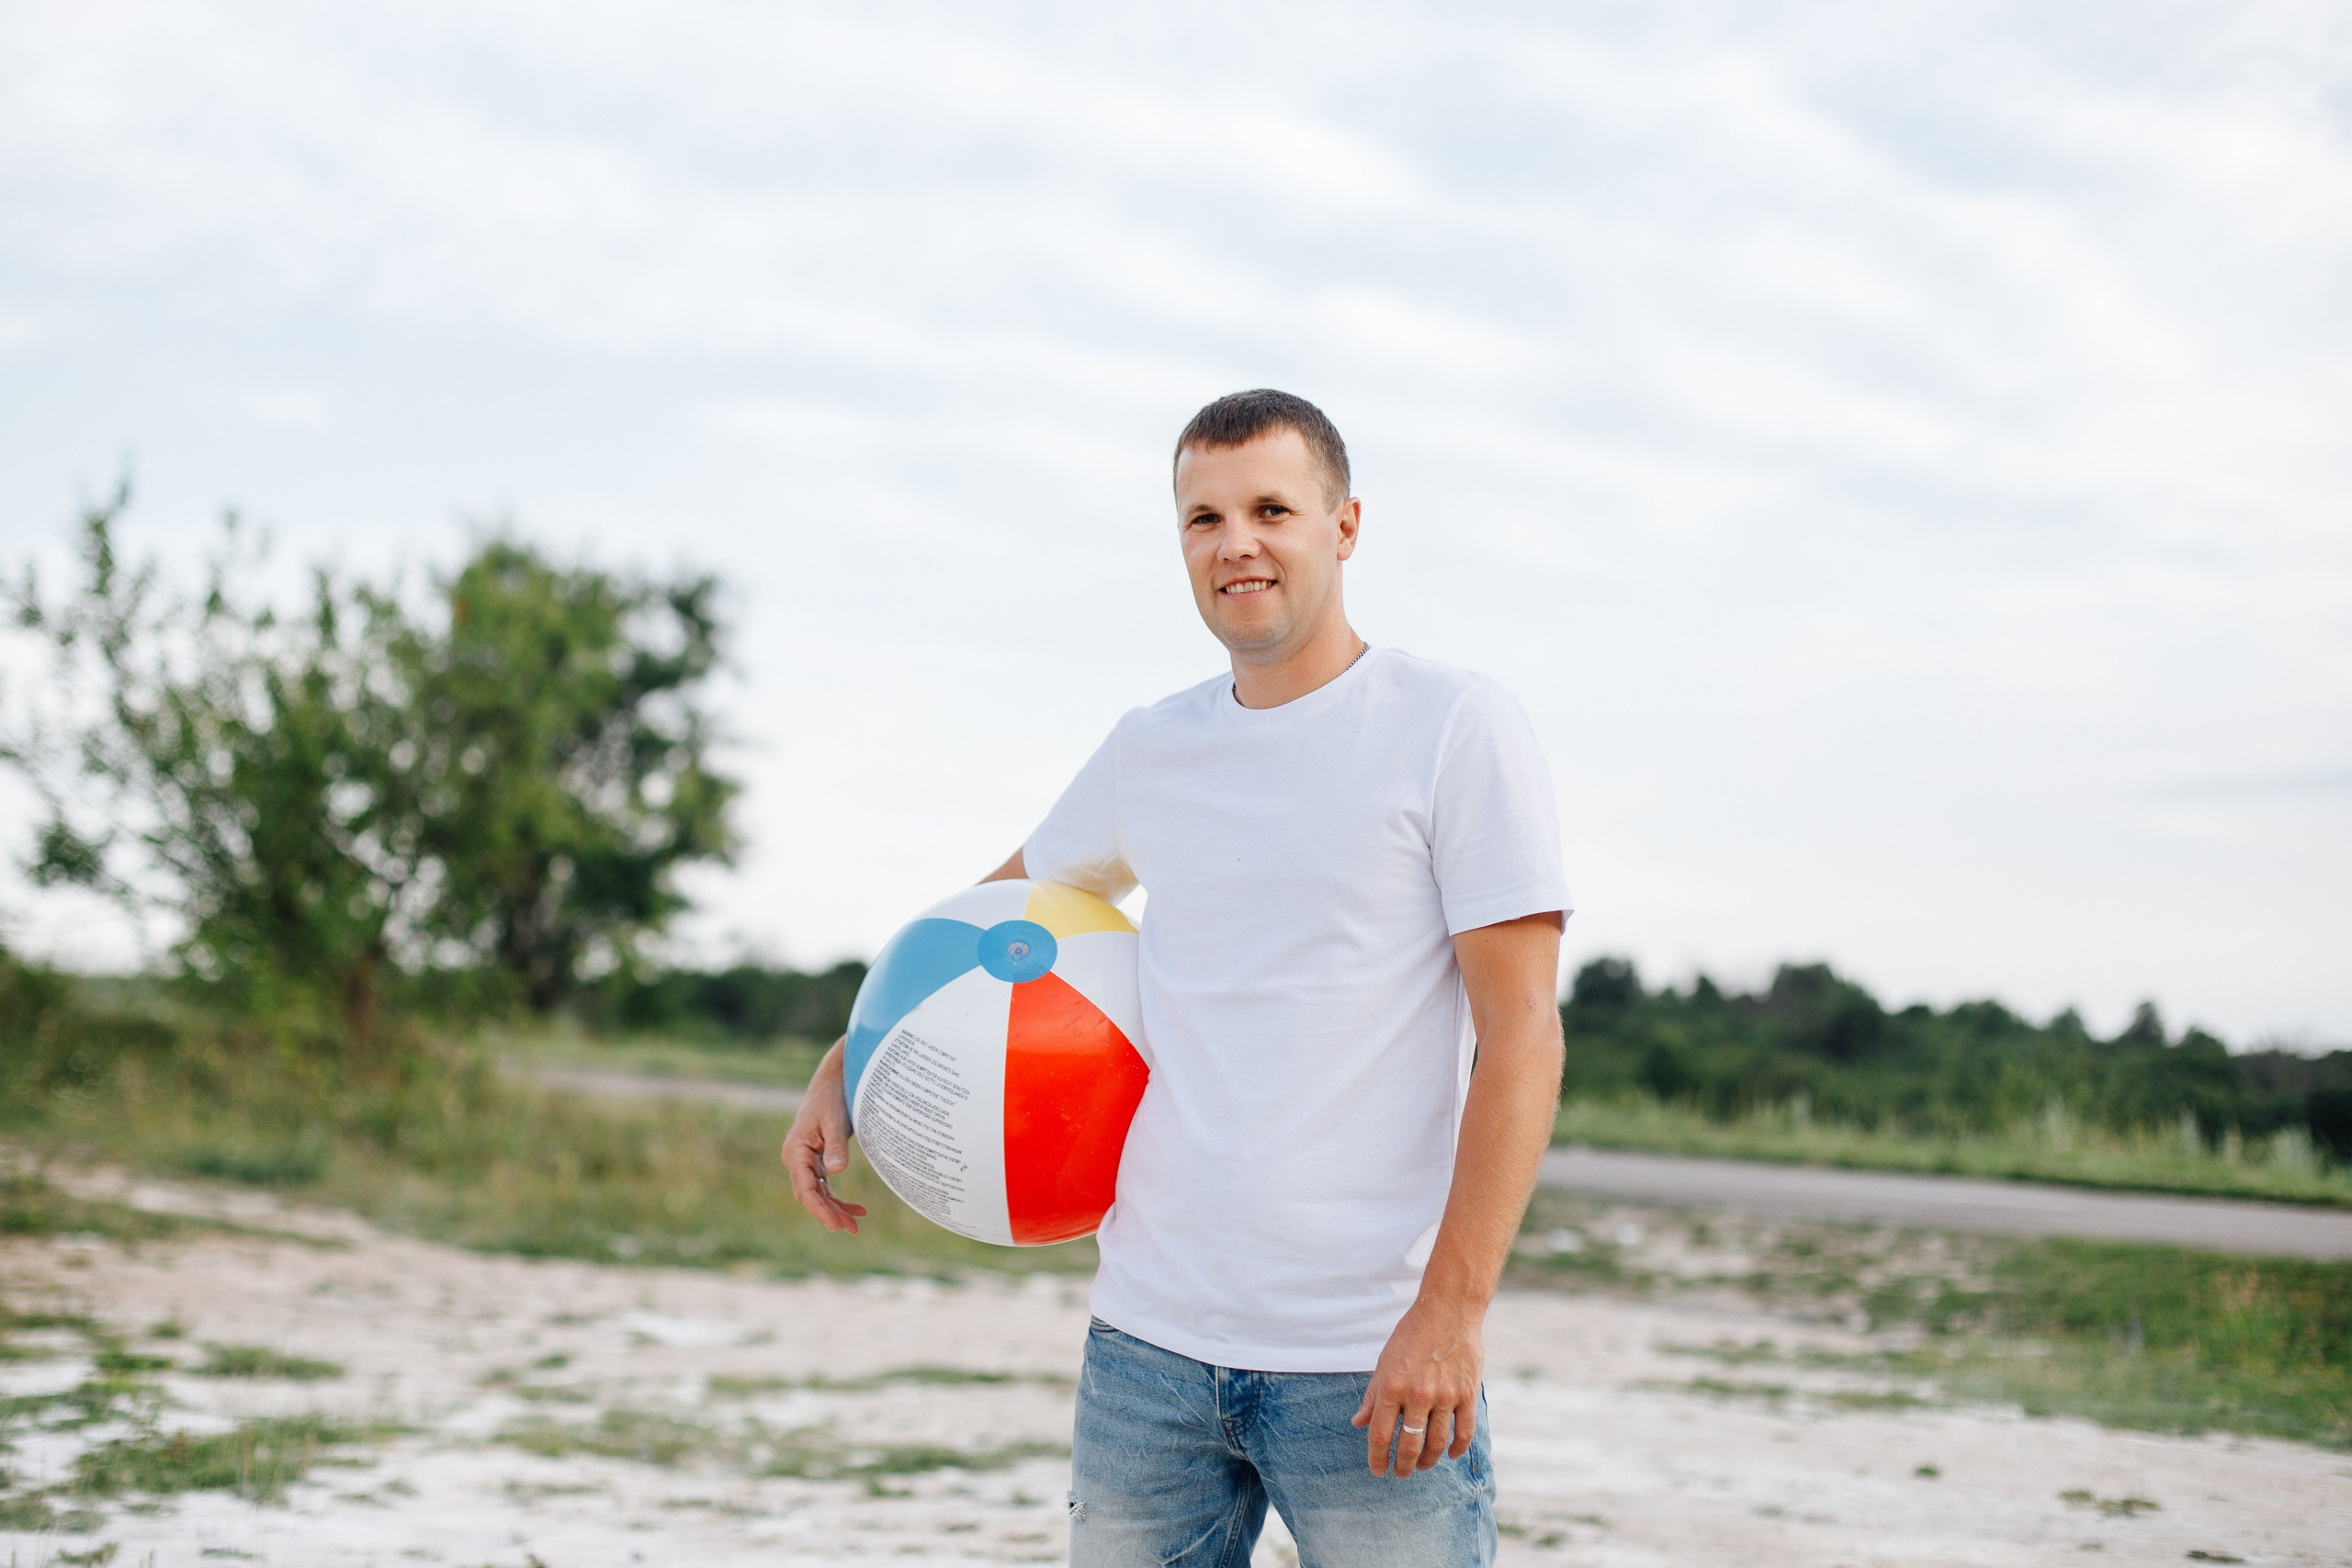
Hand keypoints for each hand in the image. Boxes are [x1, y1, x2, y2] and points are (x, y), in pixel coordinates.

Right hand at [782, 1040, 867, 1233]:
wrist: (833, 1079)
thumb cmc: (832, 1097)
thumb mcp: (835, 1120)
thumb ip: (835, 1145)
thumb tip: (836, 1171)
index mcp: (795, 1151)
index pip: (804, 1189)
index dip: (819, 1209)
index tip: (835, 1224)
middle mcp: (796, 1158)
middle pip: (810, 1195)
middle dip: (830, 1213)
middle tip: (853, 1228)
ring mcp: (806, 1160)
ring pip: (818, 1193)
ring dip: (836, 1209)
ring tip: (857, 1224)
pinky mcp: (817, 1159)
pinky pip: (825, 1185)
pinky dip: (838, 1197)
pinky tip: (857, 1209)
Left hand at [1351, 1295, 1482, 1477]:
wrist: (1449, 1310)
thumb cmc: (1412, 1334)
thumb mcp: (1385, 1361)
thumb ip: (1373, 1395)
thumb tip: (1358, 1423)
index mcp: (1392, 1386)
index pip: (1379, 1435)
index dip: (1377, 1459)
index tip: (1378, 1470)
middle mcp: (1417, 1394)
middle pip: (1408, 1446)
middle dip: (1402, 1466)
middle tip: (1400, 1474)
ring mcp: (1445, 1396)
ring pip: (1436, 1444)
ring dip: (1427, 1462)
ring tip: (1421, 1466)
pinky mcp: (1468, 1394)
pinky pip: (1463, 1433)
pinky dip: (1456, 1449)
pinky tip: (1449, 1454)